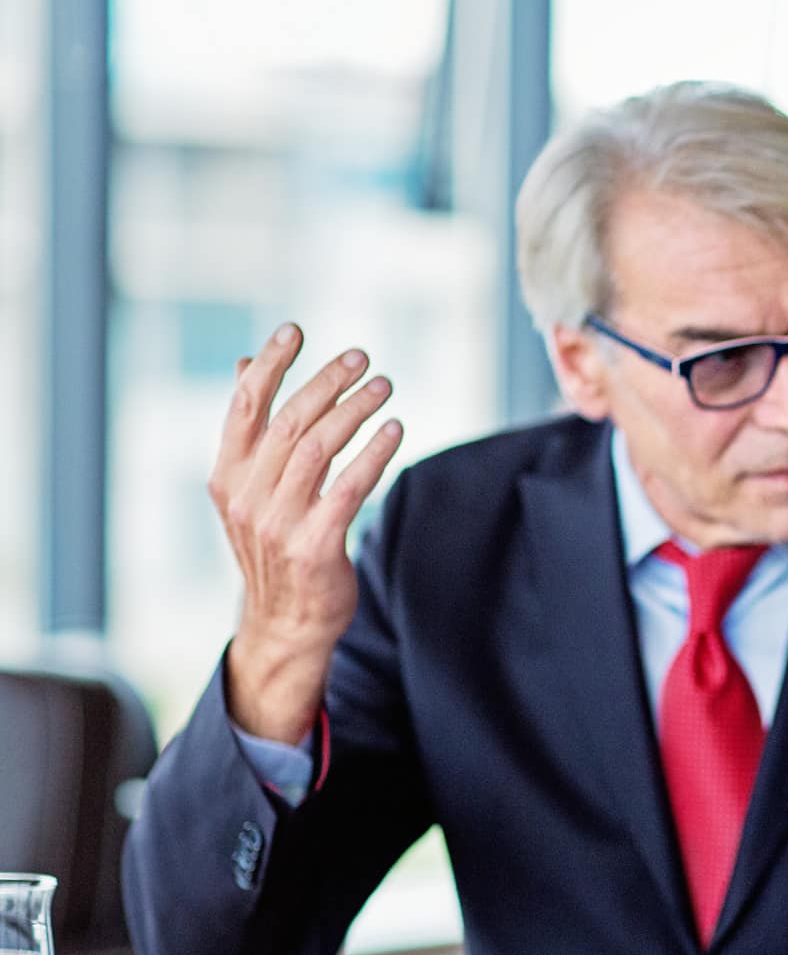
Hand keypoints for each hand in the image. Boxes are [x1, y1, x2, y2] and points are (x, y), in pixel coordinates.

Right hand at [209, 324, 404, 743]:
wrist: (285, 623)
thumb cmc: (276, 546)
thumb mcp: (252, 490)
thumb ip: (253, 432)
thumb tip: (245, 365)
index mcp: (227, 477)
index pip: (243, 407)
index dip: (269, 365)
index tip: (295, 331)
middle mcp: (247, 497)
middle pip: (289, 422)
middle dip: (326, 383)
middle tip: (360, 357)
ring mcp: (278, 523)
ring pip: (318, 450)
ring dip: (354, 411)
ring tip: (383, 385)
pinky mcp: (314, 546)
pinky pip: (348, 489)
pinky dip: (373, 454)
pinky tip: (394, 430)